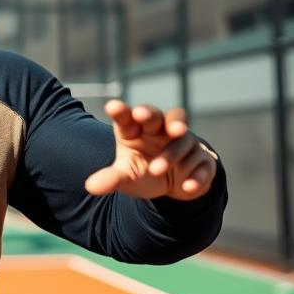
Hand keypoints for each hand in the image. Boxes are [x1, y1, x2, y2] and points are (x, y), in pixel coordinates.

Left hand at [84, 101, 218, 201]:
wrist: (176, 185)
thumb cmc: (145, 173)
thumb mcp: (126, 178)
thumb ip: (111, 179)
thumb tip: (90, 187)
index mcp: (136, 132)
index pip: (127, 119)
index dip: (121, 112)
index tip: (112, 107)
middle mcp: (160, 131)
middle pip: (157, 116)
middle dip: (151, 114)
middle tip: (143, 115)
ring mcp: (185, 143)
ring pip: (181, 140)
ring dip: (169, 154)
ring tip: (155, 170)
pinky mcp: (203, 159)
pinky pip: (202, 162)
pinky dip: (195, 174)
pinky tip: (186, 186)